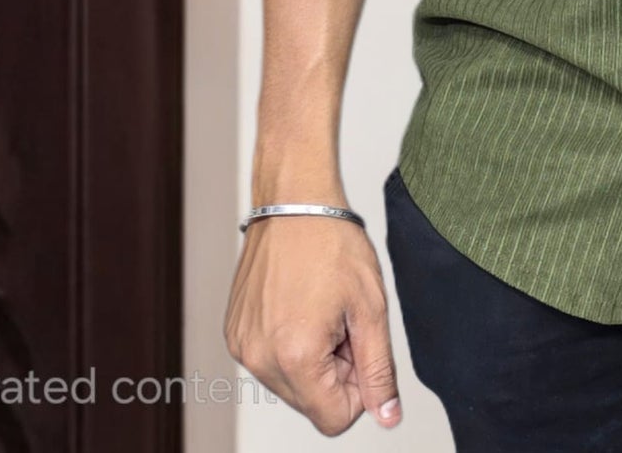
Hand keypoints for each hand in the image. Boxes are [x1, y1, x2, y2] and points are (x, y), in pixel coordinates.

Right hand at [224, 211, 404, 431]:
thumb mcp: (371, 308)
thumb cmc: (332, 242)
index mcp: (296, 357)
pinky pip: (269, 361)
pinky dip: (289, 343)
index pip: (334, 419)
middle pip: (311, 403)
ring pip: (291, 384)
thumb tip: (387, 417)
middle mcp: (260, 359)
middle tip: (342, 320)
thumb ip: (378, 370)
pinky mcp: (234, 333)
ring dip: (312, 358)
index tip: (359, 345)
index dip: (357, 388)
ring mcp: (242, 346)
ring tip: (320, 309)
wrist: (294, 200)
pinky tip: (299, 304)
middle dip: (334, 371)